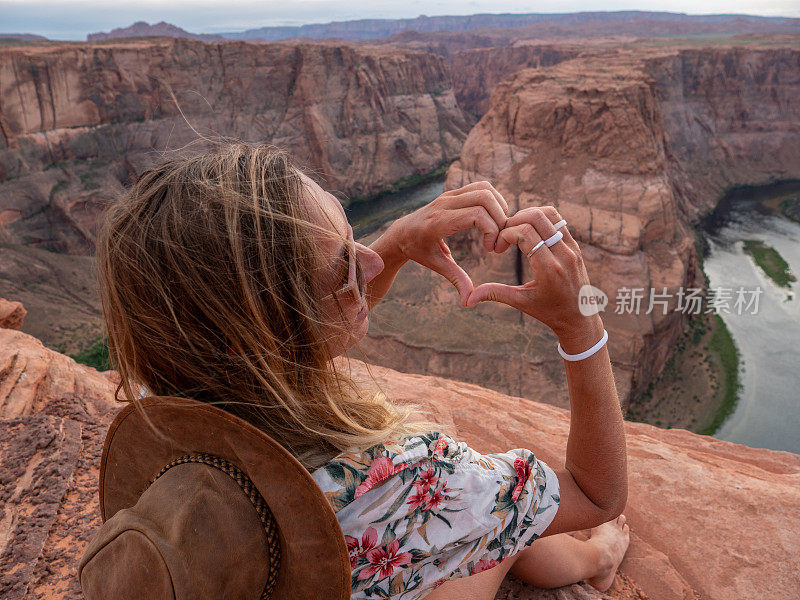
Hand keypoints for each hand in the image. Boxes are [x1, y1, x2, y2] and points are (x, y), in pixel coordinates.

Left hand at [390, 181, 508, 304]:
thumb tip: (469, 302)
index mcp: (439, 222)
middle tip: (498, 240)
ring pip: (485, 189)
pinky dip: (493, 199)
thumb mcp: (436, 265)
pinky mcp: (453, 192)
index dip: (492, 230)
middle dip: (500, 219)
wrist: (402, 232)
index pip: (476, 215)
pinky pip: (481, 187)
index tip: (491, 249)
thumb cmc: (419, 251)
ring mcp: (449, 194)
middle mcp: (444, 204)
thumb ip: (456, 280)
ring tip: (498, 229)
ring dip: (499, 207)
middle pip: (485, 198)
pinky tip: (493, 219)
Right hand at [465, 206, 603, 349]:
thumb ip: (495, 294)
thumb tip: (468, 300)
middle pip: (537, 217)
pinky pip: (558, 221)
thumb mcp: (521, 303)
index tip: (497, 248)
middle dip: (514, 221)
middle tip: (503, 235)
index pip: (525, 233)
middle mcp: (563, 255)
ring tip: (515, 231)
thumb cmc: (549, 312)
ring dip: (528, 216)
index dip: (505, 234)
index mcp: (549, 269)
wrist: (580, 318)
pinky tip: (528, 232)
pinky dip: (541, 220)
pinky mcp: (575, 246)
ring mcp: (572, 248)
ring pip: (550, 214)